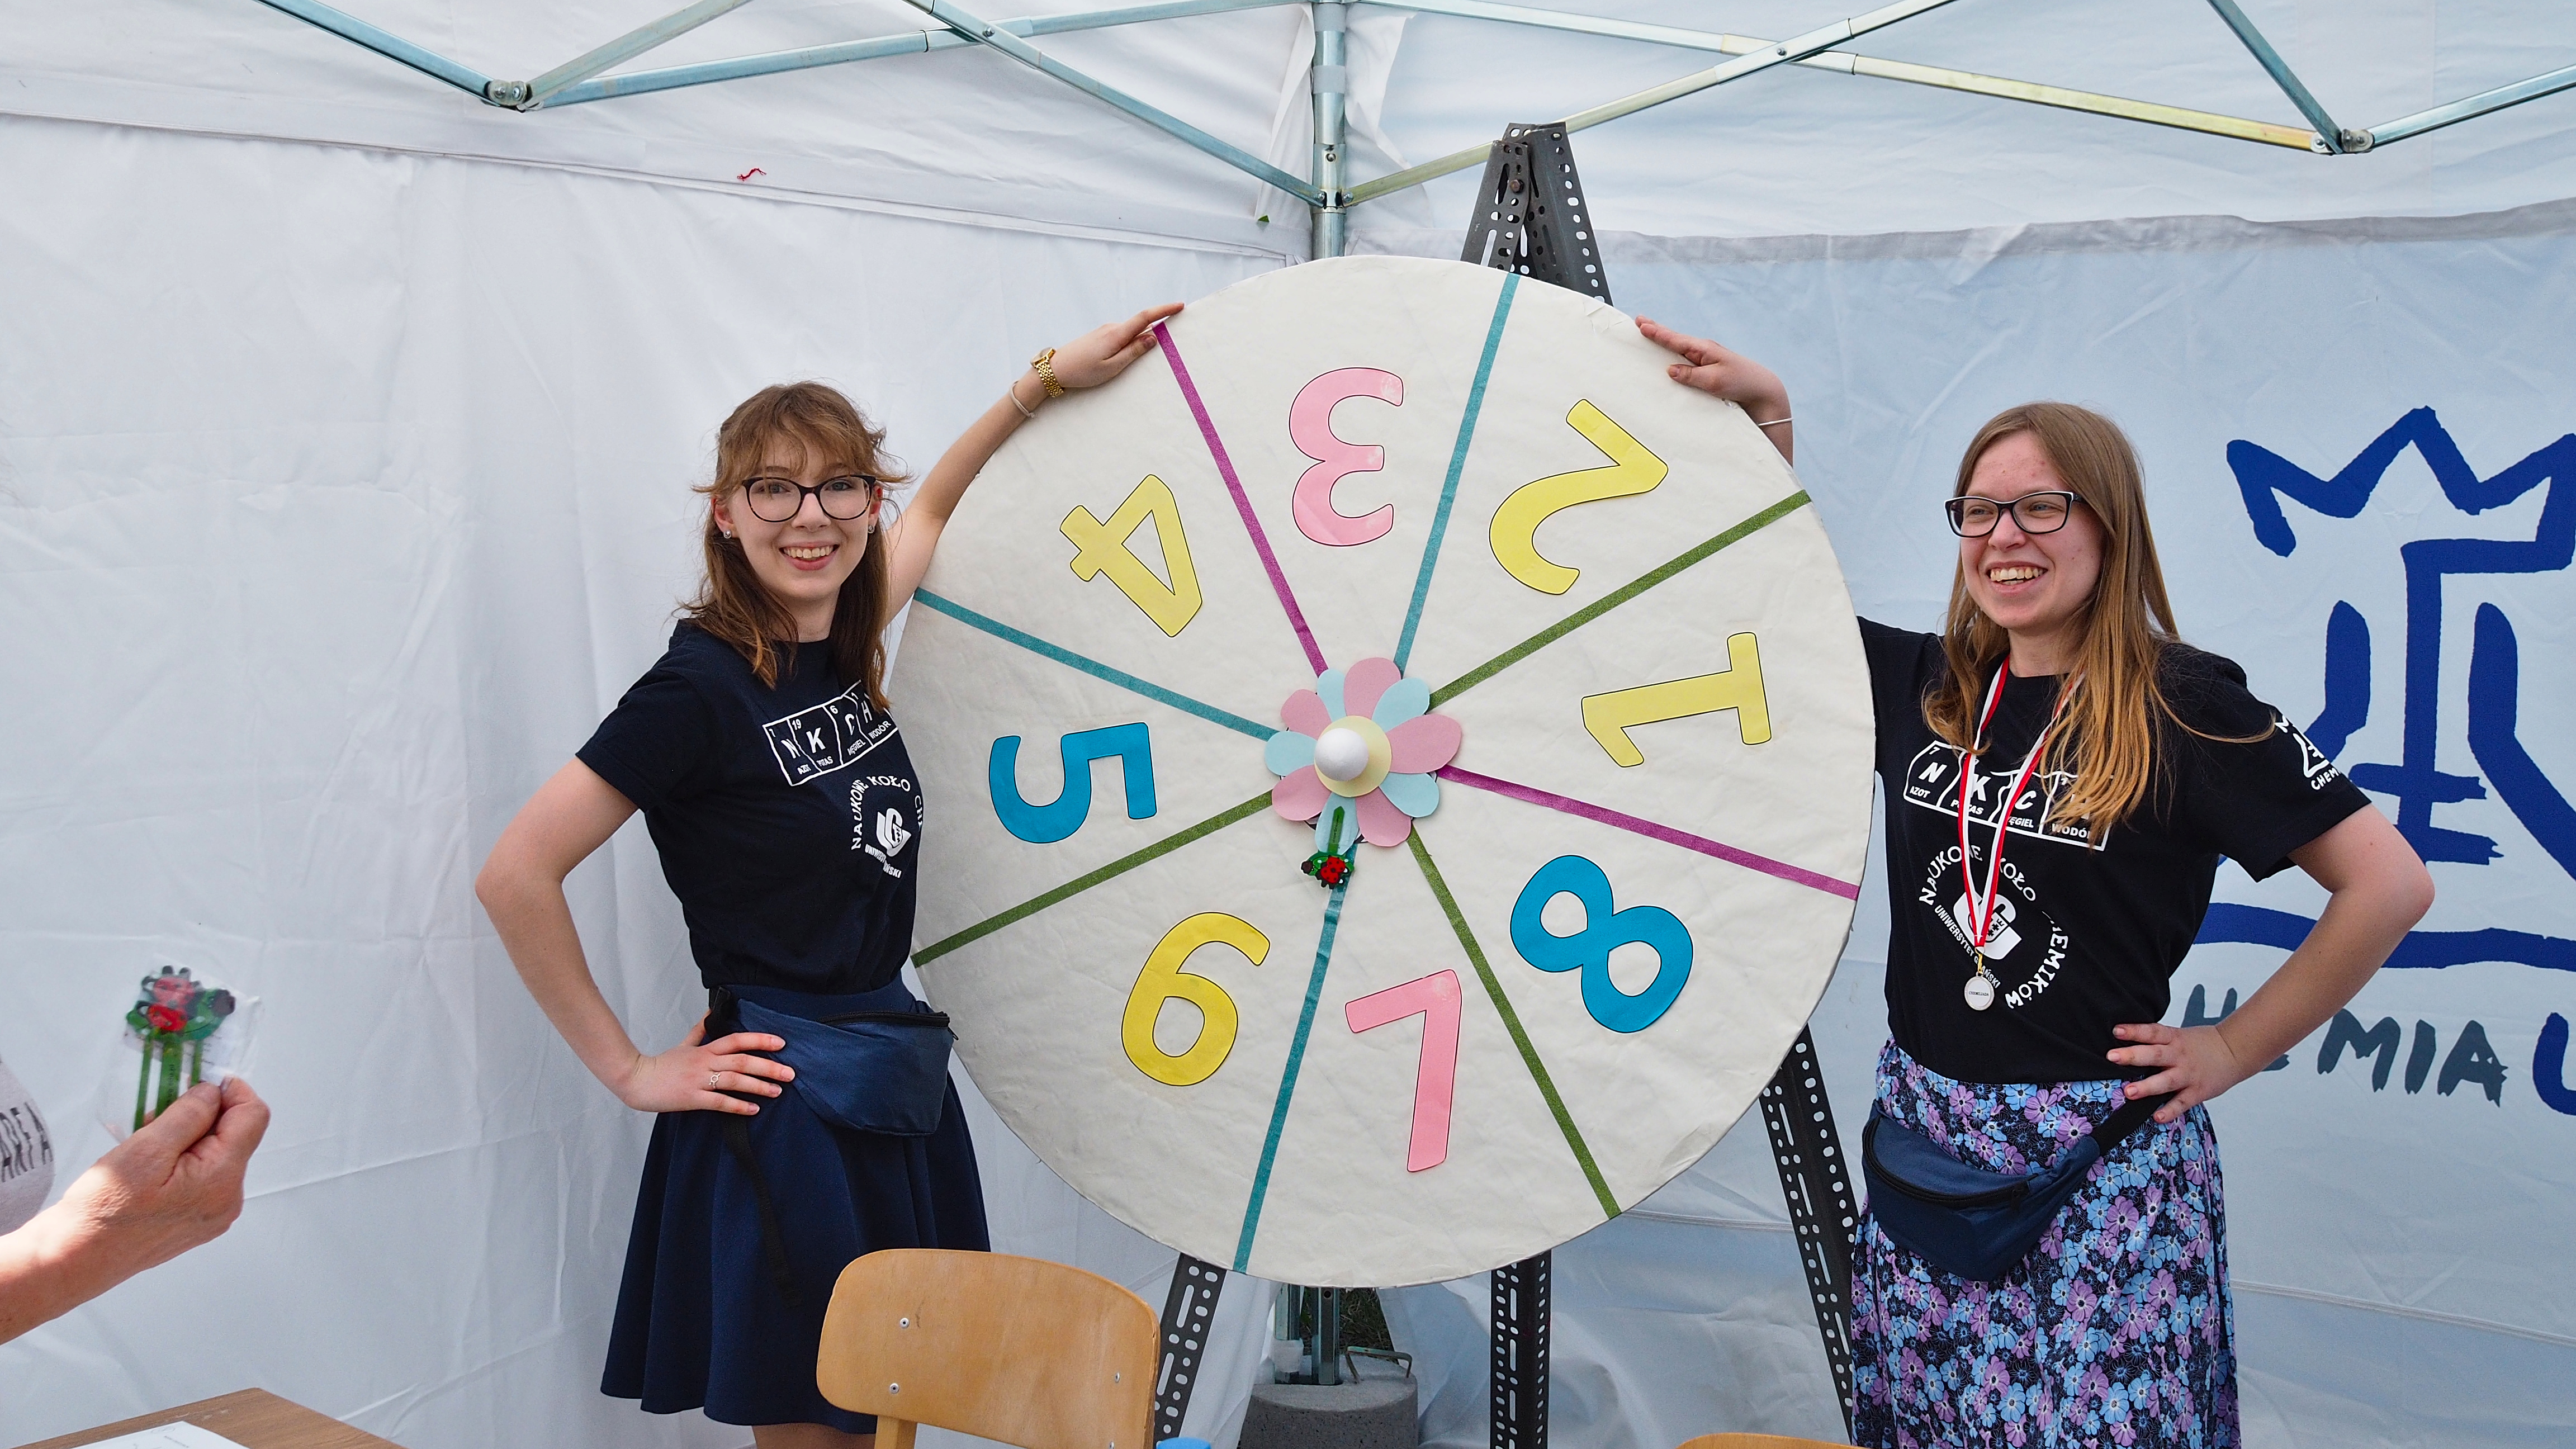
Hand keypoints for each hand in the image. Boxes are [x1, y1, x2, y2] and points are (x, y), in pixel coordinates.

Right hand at [60, 1076, 269, 1275]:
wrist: (75, 1259)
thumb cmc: (103, 1210)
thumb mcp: (146, 1149)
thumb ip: (189, 1115)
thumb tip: (214, 1092)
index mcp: (223, 1180)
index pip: (253, 1116)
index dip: (232, 1091)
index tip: (202, 1079)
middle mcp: (228, 1200)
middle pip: (235, 1136)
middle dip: (202, 1115)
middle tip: (157, 1113)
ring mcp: (213, 1214)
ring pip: (216, 1155)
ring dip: (188, 1137)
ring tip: (146, 1139)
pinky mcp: (196, 1221)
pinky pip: (202, 1176)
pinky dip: (182, 1160)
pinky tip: (149, 1164)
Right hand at [613, 1016, 793, 1115]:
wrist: (636, 1080)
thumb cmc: (661, 1064)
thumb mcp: (683, 1044)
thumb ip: (700, 1030)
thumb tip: (711, 1013)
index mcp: (705, 1049)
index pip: (737, 1040)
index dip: (760, 1040)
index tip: (781, 1043)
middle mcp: (705, 1062)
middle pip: (742, 1061)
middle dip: (768, 1066)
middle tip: (790, 1073)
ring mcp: (698, 1080)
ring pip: (734, 1081)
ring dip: (758, 1086)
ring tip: (777, 1091)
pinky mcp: (691, 1098)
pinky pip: (719, 1102)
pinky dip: (738, 1106)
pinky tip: (753, 1109)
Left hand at [1041, 302, 1186, 391]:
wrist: (1054, 369)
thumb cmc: (1082, 371)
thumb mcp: (1112, 367)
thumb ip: (1133, 352)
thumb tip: (1153, 338)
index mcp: (1116, 334)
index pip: (1145, 317)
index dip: (1164, 310)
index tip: (1179, 306)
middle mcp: (1111, 328)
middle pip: (1140, 324)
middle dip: (1158, 325)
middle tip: (1174, 332)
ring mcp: (1104, 331)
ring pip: (1131, 332)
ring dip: (1143, 337)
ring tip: (1151, 352)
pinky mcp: (1099, 336)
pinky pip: (1122, 336)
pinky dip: (1132, 341)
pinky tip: (1130, 354)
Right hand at [1635, 318, 1790, 417]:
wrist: (1762, 391)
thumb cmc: (1741, 383)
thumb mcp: (1714, 381)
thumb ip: (1691, 375)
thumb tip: (1670, 369)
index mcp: (1704, 349)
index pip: (1675, 339)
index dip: (1657, 333)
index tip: (1641, 324)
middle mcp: (1703, 352)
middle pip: (1675, 340)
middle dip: (1657, 331)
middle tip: (1640, 322)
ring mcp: (1706, 360)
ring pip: (1680, 350)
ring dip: (1664, 343)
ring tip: (1650, 334)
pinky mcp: (1708, 370)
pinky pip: (1686, 362)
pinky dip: (1675, 356)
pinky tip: (1669, 359)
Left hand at [2108, 1022, 2254, 1123]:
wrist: (2234, 1051)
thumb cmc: (2201, 1044)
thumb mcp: (2178, 1036)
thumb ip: (2156, 1041)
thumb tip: (2125, 1044)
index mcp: (2174, 1039)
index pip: (2152, 1032)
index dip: (2134, 1030)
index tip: (2116, 1031)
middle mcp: (2179, 1056)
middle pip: (2154, 1055)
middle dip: (2133, 1056)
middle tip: (2112, 1057)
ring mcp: (2188, 1075)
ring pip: (2166, 1081)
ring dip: (2147, 1087)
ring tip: (2129, 1092)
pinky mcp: (2197, 1092)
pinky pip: (2182, 1102)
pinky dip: (2170, 1110)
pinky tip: (2157, 1117)